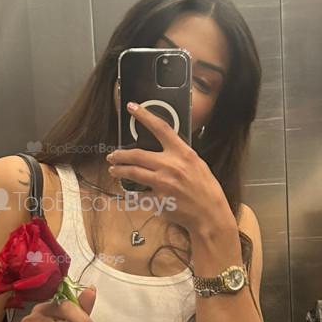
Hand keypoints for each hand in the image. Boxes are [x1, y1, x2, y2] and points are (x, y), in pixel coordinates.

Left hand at [105, 102, 234, 233]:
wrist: (209, 215)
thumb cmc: (206, 189)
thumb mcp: (197, 164)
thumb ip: (179, 154)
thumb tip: (163, 146)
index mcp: (183, 153)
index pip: (161, 128)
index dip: (144, 115)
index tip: (132, 107)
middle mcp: (171, 166)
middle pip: (137, 154)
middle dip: (120, 154)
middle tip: (112, 156)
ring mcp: (163, 183)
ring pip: (132, 172)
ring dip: (119, 170)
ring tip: (114, 170)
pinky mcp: (158, 200)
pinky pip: (139, 194)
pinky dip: (133, 193)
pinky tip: (131, 192)